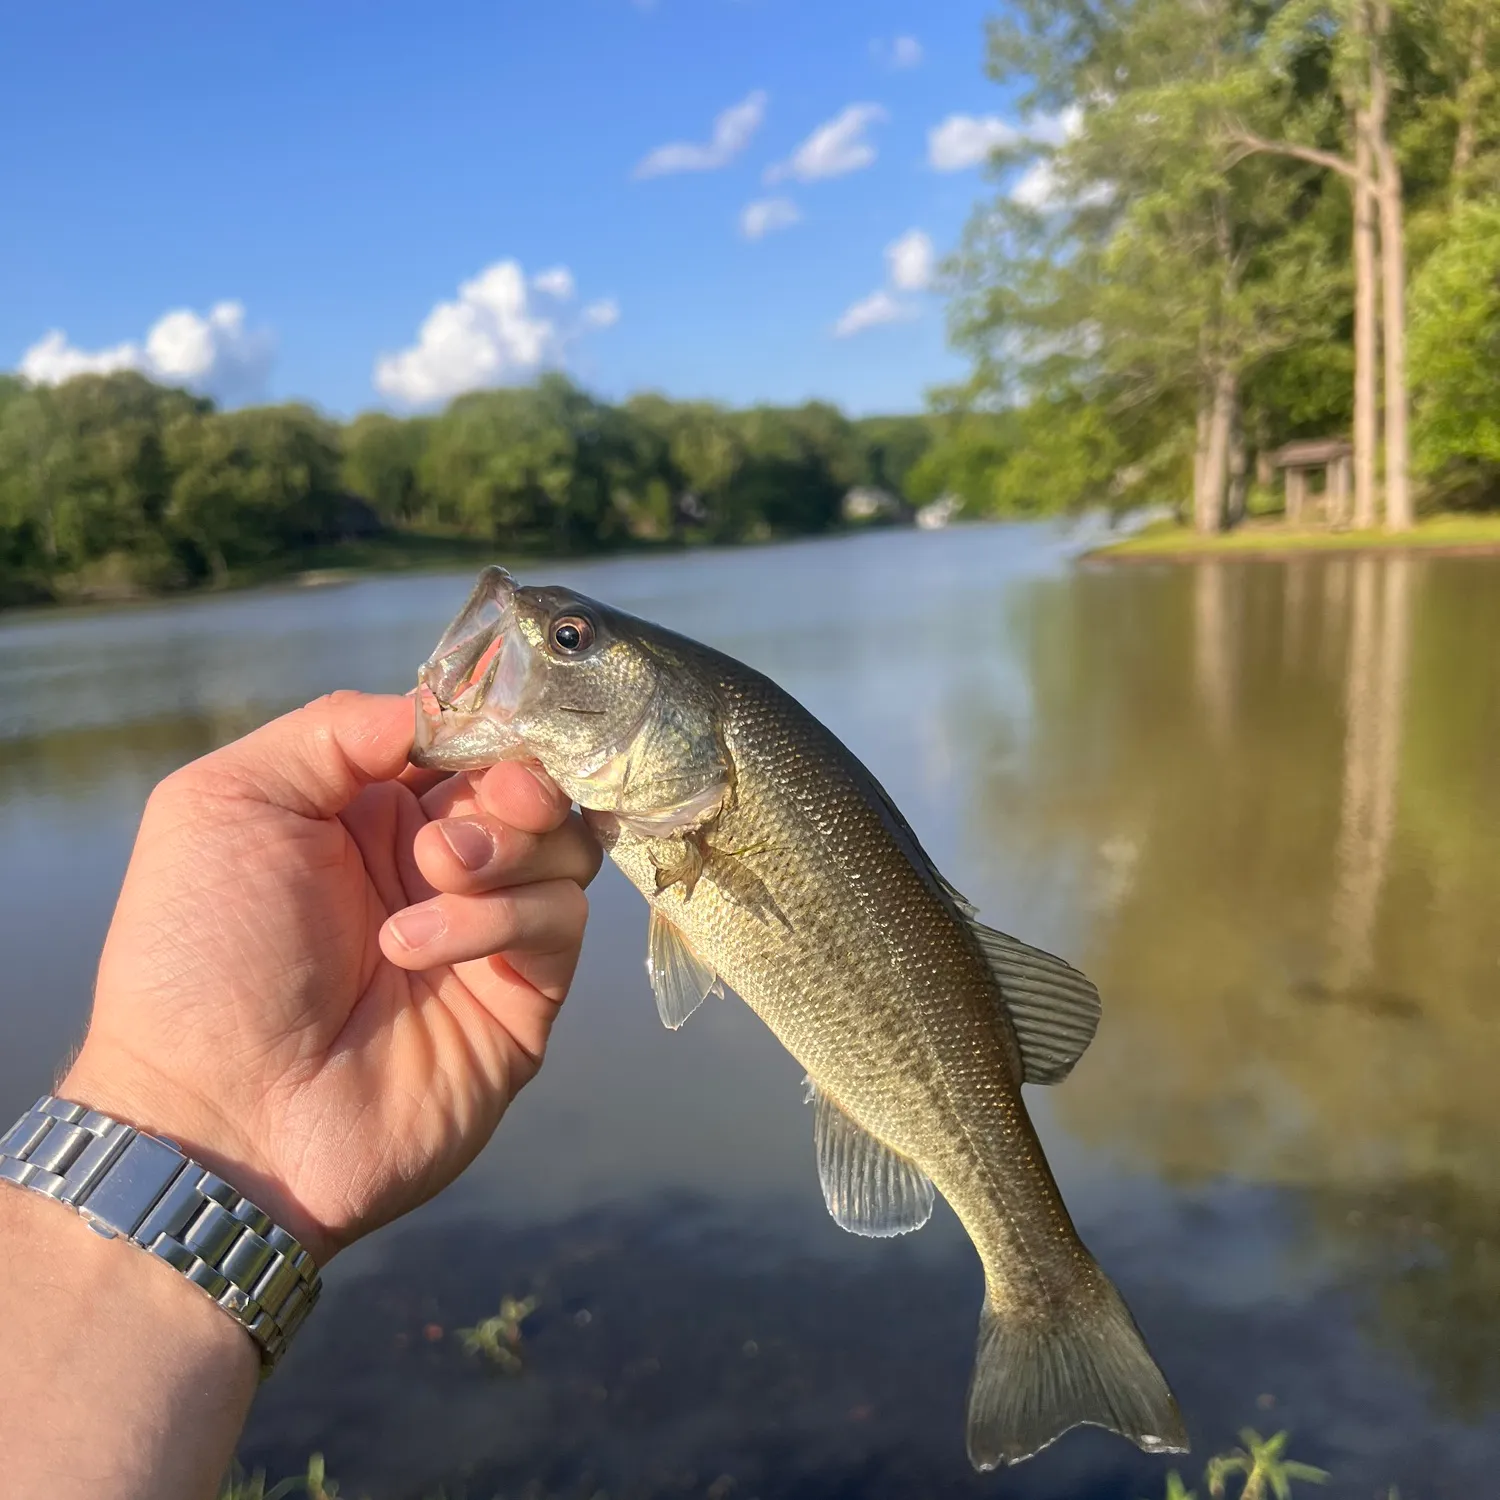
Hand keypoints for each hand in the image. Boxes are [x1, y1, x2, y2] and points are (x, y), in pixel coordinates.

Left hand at [61, 691, 601, 1265]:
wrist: (218, 1117)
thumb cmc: (199, 953)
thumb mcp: (226, 803)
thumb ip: (334, 729)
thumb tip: (438, 707)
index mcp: (371, 811)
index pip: (469, 741)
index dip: (490, 724)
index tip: (489, 723)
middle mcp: (437, 866)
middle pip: (533, 787)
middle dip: (518, 779)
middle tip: (485, 801)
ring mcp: (485, 935)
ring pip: (566, 848)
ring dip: (506, 846)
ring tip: (435, 875)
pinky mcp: (523, 1000)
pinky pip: (558, 925)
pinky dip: (497, 920)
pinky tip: (414, 946)